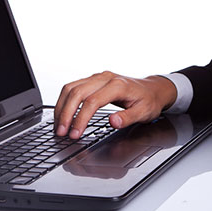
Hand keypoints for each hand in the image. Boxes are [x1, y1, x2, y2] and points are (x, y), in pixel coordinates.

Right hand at [54, 71, 176, 138]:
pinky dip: (64, 100)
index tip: (75, 133)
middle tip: (61, 132)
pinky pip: (73, 87)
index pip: (92, 101)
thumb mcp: (144, 112)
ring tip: (58, 125)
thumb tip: (113, 121)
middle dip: (66, 113)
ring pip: (71, 87)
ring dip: (61, 106)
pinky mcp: (93, 80)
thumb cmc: (148, 101)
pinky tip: (62, 113)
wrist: (153, 89)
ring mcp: (98, 77)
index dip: (80, 118)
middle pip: (77, 92)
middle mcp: (105, 78)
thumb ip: (128, 118)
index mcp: (118, 85)